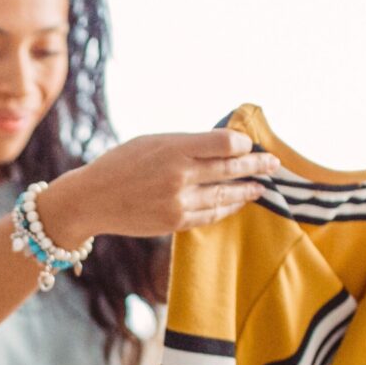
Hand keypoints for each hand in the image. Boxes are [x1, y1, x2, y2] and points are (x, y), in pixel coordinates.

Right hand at [35, 131, 262, 247]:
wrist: (91, 199)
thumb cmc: (121, 163)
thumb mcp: (152, 142)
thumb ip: (187, 144)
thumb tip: (224, 144)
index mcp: (173, 148)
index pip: (224, 144)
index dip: (243, 144)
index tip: (250, 145)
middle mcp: (179, 176)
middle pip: (231, 169)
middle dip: (257, 166)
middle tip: (274, 164)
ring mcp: (178, 202)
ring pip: (225, 195)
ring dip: (247, 191)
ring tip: (261, 187)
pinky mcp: (174, 222)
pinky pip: (210, 215)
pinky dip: (226, 207)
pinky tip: (237, 202)